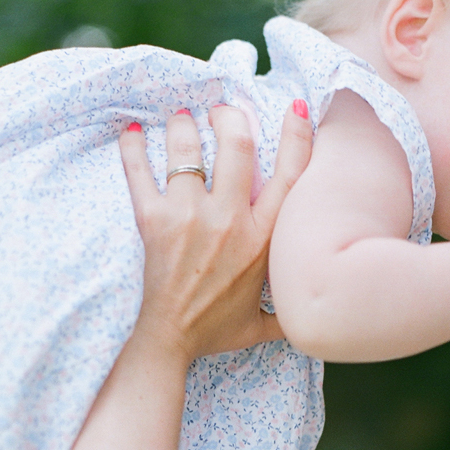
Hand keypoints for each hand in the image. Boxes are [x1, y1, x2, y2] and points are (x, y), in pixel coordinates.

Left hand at [118, 102, 312, 361]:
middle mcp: (229, 221)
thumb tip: (318, 307)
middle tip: (222, 109)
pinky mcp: (153, 220)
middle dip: (230, 116)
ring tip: (181, 117)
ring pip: (188, 150)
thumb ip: (290, 309)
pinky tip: (131, 131)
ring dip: (183, 125)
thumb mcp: (265, 322)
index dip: (298, 137)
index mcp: (263, 240)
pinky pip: (140, 171)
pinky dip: (132, 146)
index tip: (297, 109)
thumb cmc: (217, 329)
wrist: (170, 340)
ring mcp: (189, 217)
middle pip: (237, 145)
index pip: (290, 176)